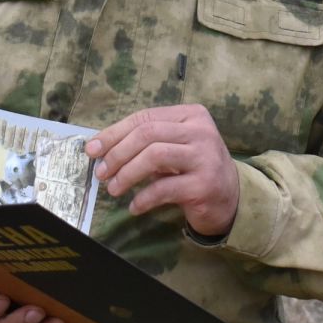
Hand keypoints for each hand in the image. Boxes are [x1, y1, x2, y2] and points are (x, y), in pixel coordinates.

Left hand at [86, 104, 240, 237]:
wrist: (230, 198)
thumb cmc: (194, 169)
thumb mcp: (173, 147)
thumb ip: (145, 142)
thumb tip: (99, 147)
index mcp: (191, 115)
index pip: (145, 117)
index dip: (114, 133)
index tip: (92, 149)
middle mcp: (201, 131)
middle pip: (147, 134)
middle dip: (117, 153)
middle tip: (101, 173)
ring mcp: (205, 157)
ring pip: (154, 156)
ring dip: (127, 174)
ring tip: (114, 189)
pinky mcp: (204, 185)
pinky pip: (164, 188)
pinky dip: (143, 198)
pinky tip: (134, 207)